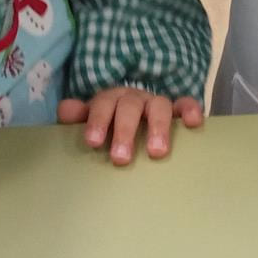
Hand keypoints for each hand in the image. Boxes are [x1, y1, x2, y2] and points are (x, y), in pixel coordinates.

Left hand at [57, 88, 204, 164]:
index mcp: (110, 99)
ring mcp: (156, 103)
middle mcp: (134, 98)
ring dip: (158, 127)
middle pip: (130, 107)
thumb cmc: (110, 124)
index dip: (98, 121)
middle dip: (125, 131)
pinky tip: (193, 123)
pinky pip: (186, 103)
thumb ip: (78, 116)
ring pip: (159, 106)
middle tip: (121, 158)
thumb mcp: (92, 121)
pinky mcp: (178, 109)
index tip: (93, 143)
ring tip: (157, 153)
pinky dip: (190, 110)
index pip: (103, 105)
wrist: (134, 115)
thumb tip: (65, 110)